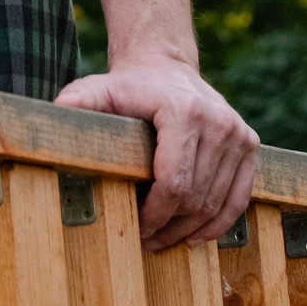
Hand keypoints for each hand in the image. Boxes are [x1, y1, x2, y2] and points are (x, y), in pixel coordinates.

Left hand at [56, 53, 257, 250]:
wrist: (164, 65)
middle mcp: (218, 122)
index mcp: (183, 111)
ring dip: (189, 230)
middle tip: (144, 241)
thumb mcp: (97, 90)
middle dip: (168, 227)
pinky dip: (218, 223)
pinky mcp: (249, 143)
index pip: (174, 182)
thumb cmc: (127, 85)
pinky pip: (239, 197)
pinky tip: (194, 236)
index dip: (154, 214)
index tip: (134, 227)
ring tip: (162, 240)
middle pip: (196, 197)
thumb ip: (77, 105)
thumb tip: (57, 119)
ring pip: (216, 203)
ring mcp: (238, 133)